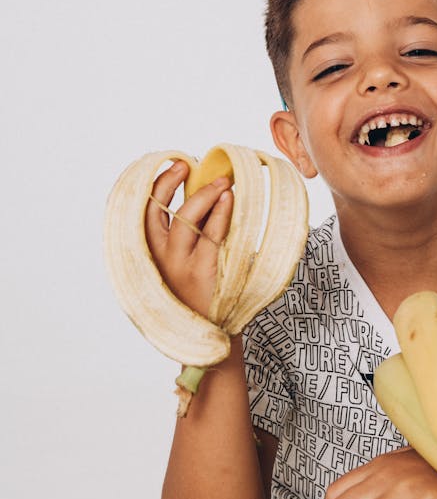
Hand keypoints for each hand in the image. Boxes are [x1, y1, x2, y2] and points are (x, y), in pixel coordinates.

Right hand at [144, 160, 233, 316]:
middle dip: (168, 182)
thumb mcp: (184, 262)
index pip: (143, 212)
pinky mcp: (201, 272)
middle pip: (155, 211)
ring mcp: (178, 266)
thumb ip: (188, 234)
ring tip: (224, 182)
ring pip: (184, 219)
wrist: (214, 333)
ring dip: (204, 195)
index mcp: (151, 254)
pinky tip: (230, 200)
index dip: (156, 185)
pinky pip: (210, 235)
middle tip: (188, 164)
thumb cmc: (203, 293)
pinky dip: (220, 213)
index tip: (174, 165)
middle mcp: (159, 258)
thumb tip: (202, 191)